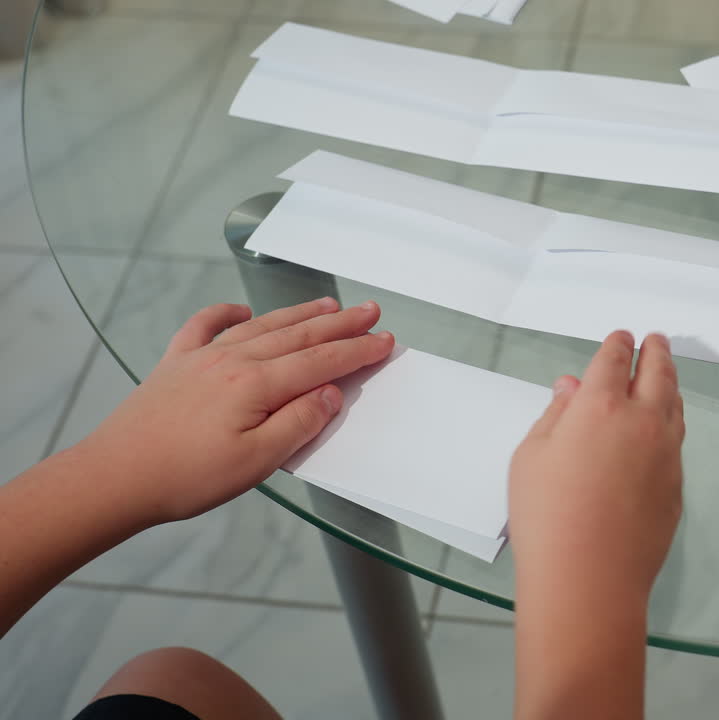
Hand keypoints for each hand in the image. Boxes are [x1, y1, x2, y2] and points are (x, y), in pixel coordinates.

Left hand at [78, 298, 393, 524]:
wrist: (115, 477)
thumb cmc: (186, 476)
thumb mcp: (257, 462)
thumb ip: (299, 424)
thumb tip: (330, 394)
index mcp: (256, 385)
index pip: (321, 362)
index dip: (357, 351)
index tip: (385, 341)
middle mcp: (232, 360)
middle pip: (299, 335)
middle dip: (340, 323)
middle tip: (370, 310)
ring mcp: (202, 358)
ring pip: (262, 325)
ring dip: (299, 313)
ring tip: (329, 304)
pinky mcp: (175, 364)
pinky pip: (205, 326)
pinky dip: (227, 312)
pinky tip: (242, 309)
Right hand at [509, 331, 685, 599]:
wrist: (590, 577)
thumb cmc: (546, 515)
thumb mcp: (531, 457)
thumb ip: (555, 415)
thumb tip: (571, 388)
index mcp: (600, 405)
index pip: (614, 361)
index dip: (617, 344)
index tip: (621, 337)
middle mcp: (642, 420)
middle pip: (657, 373)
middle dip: (655, 352)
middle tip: (655, 340)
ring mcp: (666, 452)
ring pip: (674, 404)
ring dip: (669, 383)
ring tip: (664, 375)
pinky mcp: (677, 483)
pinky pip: (677, 439)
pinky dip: (671, 420)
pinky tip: (664, 425)